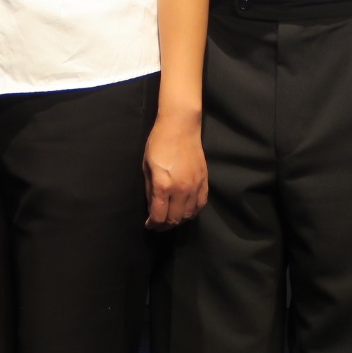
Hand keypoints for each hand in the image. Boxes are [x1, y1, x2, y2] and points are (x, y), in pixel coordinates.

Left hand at [143, 115, 207, 229]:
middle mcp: (181, 189)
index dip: (153, 224)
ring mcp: (195, 186)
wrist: (180, 127)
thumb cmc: (159, 144)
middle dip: (164, 225)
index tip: (149, 225)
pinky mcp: (204, 181)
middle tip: (158, 225)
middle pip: (175, 219)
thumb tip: (152, 208)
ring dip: (179, 220)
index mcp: (163, 186)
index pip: (159, 216)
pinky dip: (193, 212)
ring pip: (189, 215)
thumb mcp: (147, 167)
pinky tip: (186, 211)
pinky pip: (201, 205)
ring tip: (171, 218)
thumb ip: (150, 190)